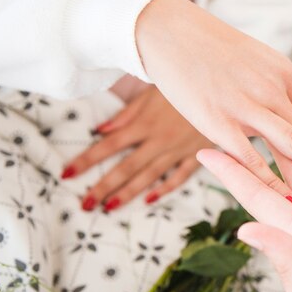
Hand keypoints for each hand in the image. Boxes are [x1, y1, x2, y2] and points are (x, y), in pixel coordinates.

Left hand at [62, 86, 211, 211]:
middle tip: (85, 204)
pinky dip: (165, 189)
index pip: (109, 144)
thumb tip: (100, 130)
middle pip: (126, 167)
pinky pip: (180, 176)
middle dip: (103, 187)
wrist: (224, 90)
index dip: (87, 159)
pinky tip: (150, 200)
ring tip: (109, 208)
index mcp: (145, 123)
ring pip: (149, 176)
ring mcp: (178, 150)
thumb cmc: (185, 84)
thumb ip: (128, 113)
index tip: (67, 174)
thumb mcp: (153, 91)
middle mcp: (158, 140)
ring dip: (128, 193)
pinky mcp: (197, 154)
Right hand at [135, 0, 291, 198]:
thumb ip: (275, 87)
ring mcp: (247, 106)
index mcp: (284, 73)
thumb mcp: (255, 59)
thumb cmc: (210, 49)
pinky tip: (285, 202)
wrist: (169, 31)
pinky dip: (271, 183)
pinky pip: (251, 159)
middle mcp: (273, 89)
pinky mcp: (219, 121)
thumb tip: (291, 112)